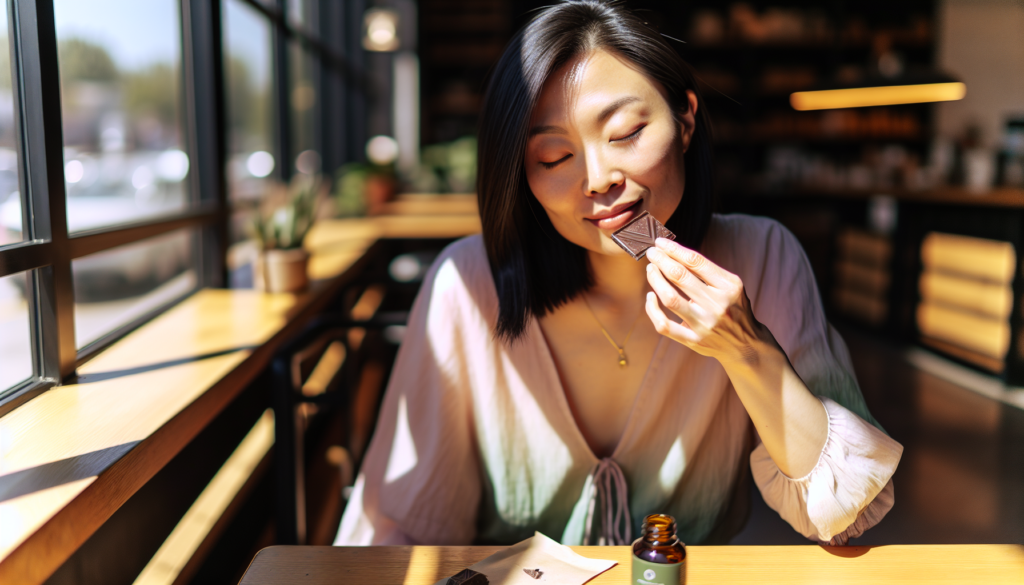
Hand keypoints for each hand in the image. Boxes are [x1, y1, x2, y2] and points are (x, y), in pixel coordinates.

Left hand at [644, 238, 773, 365]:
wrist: (745, 344)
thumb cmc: (733, 307)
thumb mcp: (731, 286)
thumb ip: (707, 272)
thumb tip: (673, 253)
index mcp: (728, 287)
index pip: (696, 261)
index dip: (674, 249)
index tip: (660, 242)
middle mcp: (717, 305)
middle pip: (680, 276)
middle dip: (661, 260)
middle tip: (652, 252)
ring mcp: (704, 324)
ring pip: (670, 298)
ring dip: (655, 280)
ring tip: (650, 269)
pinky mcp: (694, 340)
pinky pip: (664, 325)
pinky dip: (652, 310)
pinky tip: (650, 297)